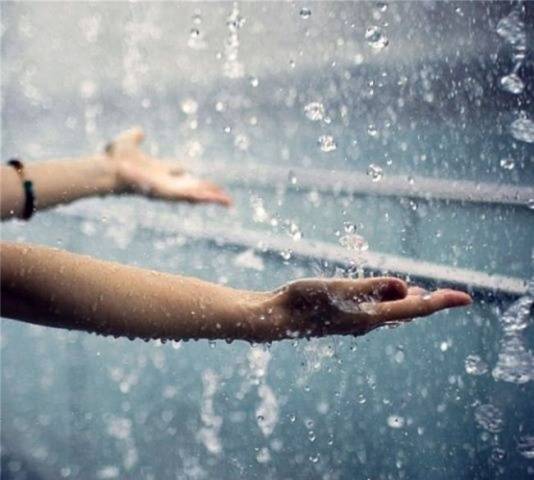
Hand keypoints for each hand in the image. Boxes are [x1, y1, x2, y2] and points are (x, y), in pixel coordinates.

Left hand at [106, 127, 231, 205]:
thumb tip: (139, 131)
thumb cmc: (114, 158)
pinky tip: (220, 199)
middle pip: (194, 188)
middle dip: (210, 192)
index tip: (209, 184)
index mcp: (160, 173)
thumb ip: (135, 137)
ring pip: (196, 195)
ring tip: (230, 202)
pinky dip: (206, 197)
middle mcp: (166, 184)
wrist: (108, 167)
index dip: (195, 179)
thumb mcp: (128, 142)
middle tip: (226, 198)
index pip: (183, 176)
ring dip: (214, 198)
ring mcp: (169, 189)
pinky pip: (192, 196)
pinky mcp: (170, 193)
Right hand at [250, 277, 470, 340]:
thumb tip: (405, 288)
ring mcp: (354, 321)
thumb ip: (369, 288)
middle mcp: (366, 321)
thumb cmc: (303, 302)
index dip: (440, 302)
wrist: (275, 319)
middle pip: (407, 313)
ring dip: (410, 303)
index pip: (414, 309)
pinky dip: (390, 302)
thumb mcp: (337, 289)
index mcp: (369, 315)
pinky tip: (387, 298)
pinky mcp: (343, 317)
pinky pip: (376, 310)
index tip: (466, 298)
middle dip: (430, 303)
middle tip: (452, 296)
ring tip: (424, 294)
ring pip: (392, 312)